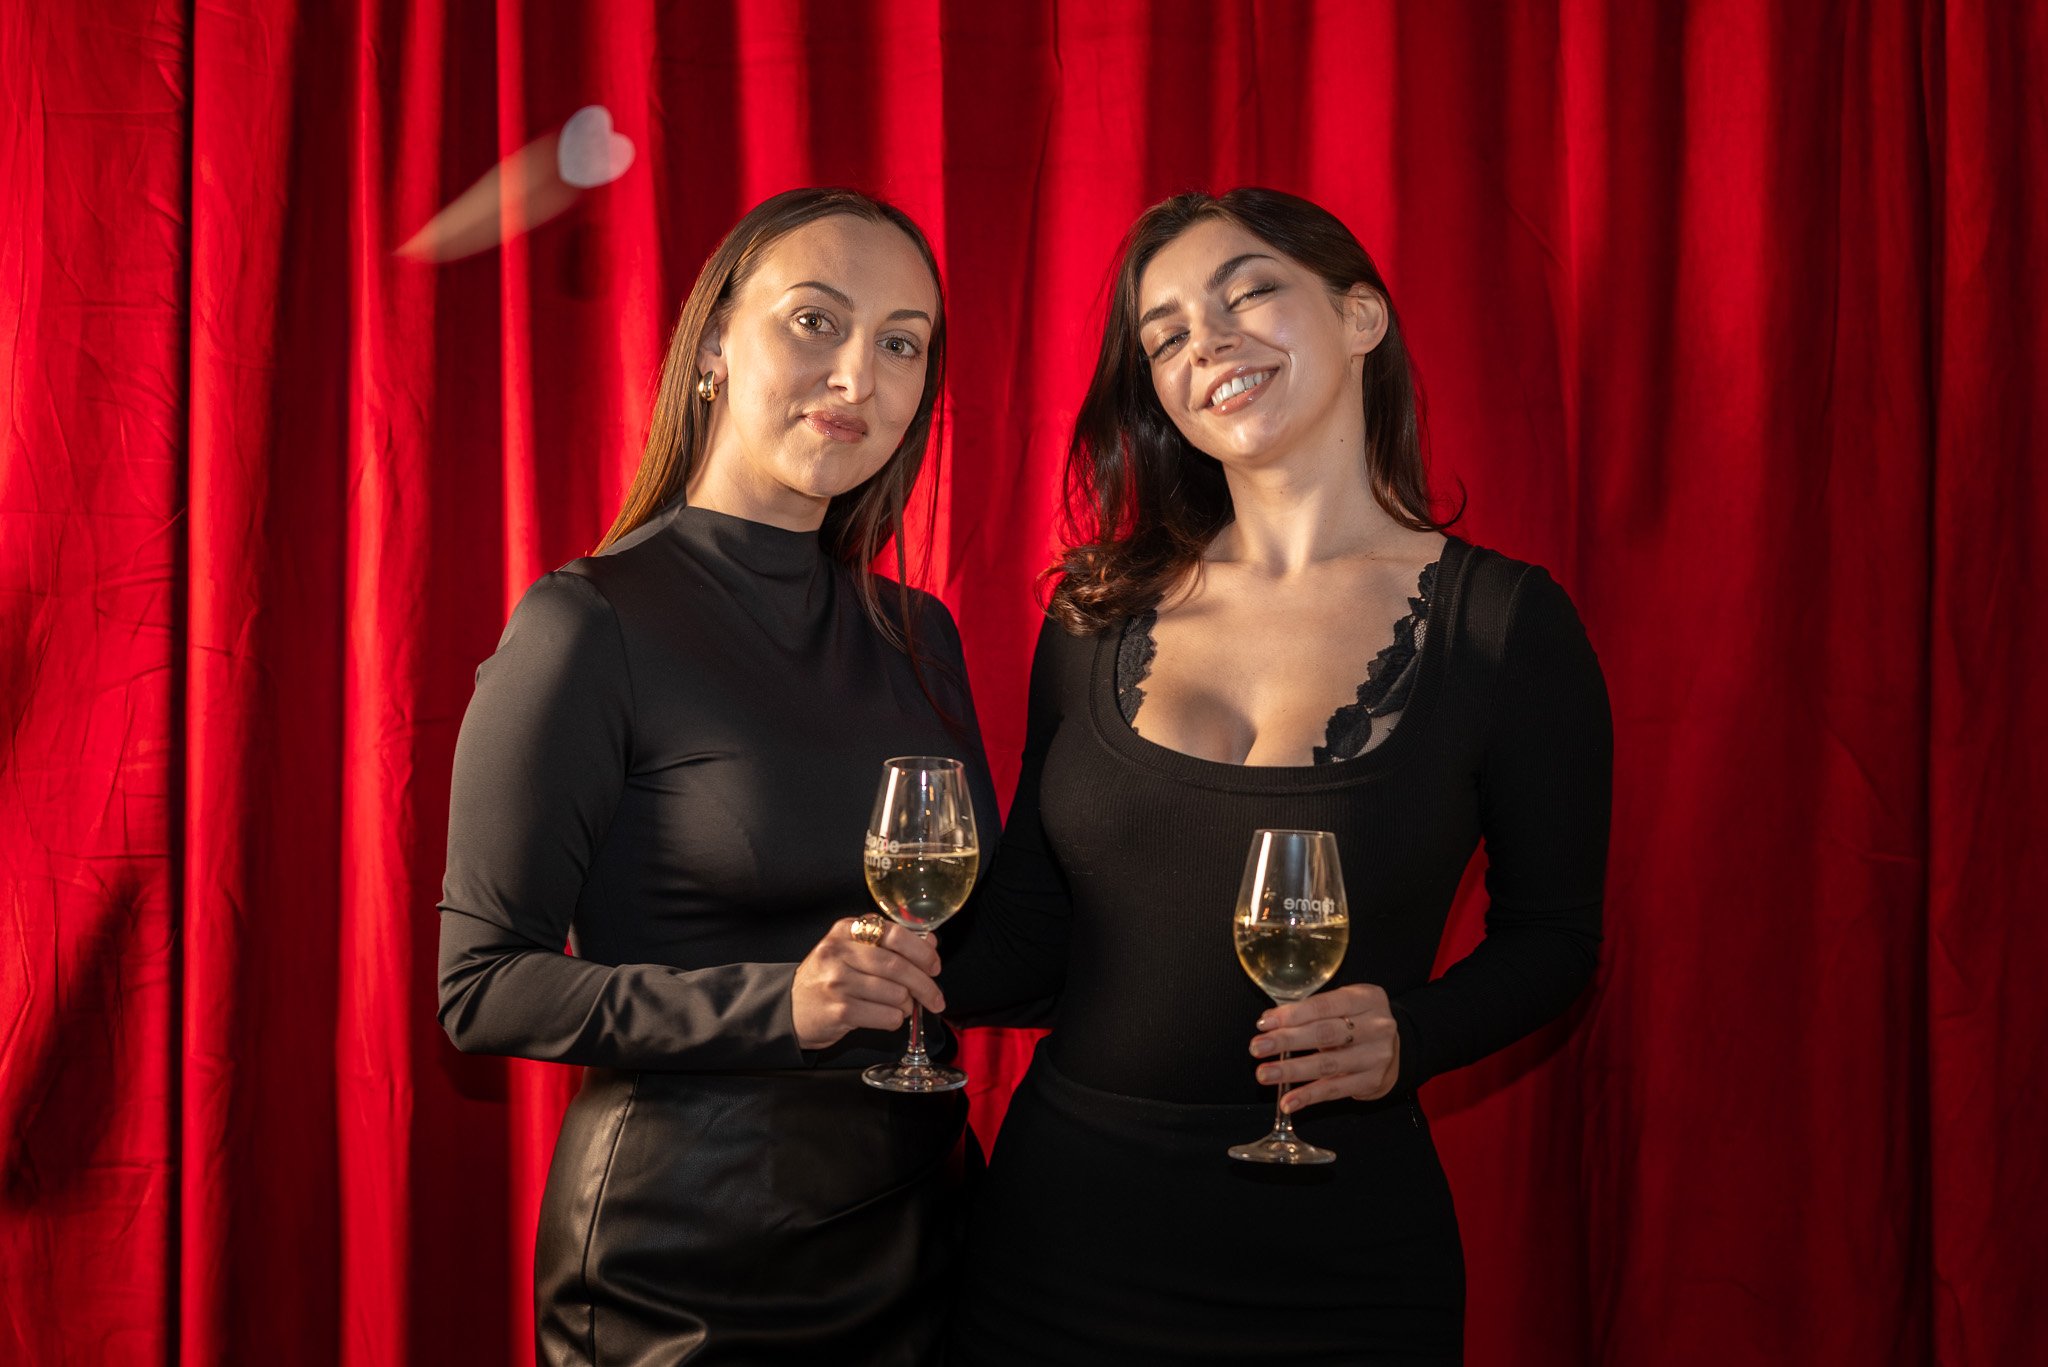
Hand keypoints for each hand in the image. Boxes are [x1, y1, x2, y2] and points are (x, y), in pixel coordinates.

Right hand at [791, 918, 944, 1050]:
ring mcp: (837, 982)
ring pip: (895, 994)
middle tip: (935, 997)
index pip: (895, 934)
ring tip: (902, 1006)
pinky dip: (895, 1019)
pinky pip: (886, 1016)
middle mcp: (838, 952)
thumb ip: (889, 944)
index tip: (934, 965)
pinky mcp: (840, 1011)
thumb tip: (930, 942)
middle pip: (898, 966)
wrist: (792, 1008)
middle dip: (925, 985)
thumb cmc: (829, 978)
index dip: (921, 951)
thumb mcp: (852, 951)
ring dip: (908, 1005)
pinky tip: (888, 1017)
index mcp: (845, 930)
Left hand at [1248, 983, 1399, 1112]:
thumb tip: (1270, 1021)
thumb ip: (1313, 1010)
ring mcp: (1376, 1056)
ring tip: (1264, 1074)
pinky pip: (1334, 1090)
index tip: (1264, 1023)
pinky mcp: (1372, 1081)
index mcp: (1367, 998)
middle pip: (1325, 1034)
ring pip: (1327, 1065)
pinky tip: (1288, 1102)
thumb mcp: (1344, 1005)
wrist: (1395, 1049)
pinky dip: (1308, 1097)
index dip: (1291, 1015)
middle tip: (1257, 1047)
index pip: (1323, 1006)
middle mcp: (1376, 1026)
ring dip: (1291, 1071)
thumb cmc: (1359, 1022)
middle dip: (1286, 1041)